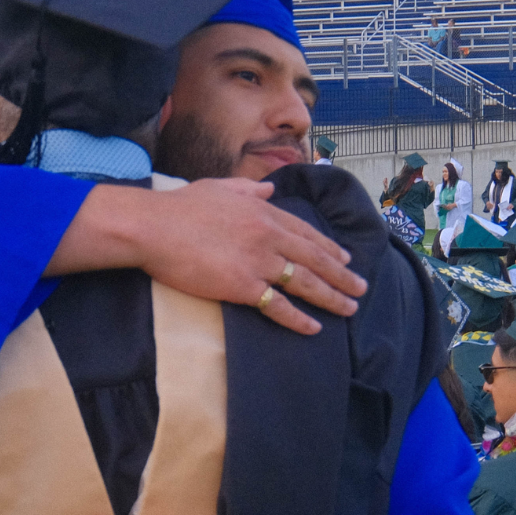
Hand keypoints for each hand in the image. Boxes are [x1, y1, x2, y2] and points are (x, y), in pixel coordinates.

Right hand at [50, 177, 367, 335]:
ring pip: (305, 283)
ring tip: (350, 309)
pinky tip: (315, 327)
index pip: (305, 232)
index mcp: (263, 211)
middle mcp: (268, 236)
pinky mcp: (242, 286)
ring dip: (332, 297)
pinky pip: (278, 306)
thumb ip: (247, 188)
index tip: (346, 259)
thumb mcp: (218, 187)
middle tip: (361, 288)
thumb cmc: (179, 207)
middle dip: (342, 275)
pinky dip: (299, 319)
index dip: (329, 248)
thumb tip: (267, 188)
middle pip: (314, 259)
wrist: (153, 227)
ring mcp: (258, 262)